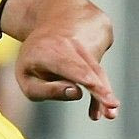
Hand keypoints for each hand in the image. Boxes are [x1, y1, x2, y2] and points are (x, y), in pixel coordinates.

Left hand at [2, 0, 119, 119]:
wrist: (52, 25)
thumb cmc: (34, 60)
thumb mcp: (26, 78)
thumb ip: (45, 90)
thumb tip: (75, 93)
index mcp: (47, 50)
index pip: (66, 64)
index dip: (81, 74)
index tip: (91, 85)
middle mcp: (68, 45)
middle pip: (87, 69)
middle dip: (99, 87)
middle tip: (112, 104)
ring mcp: (84, 48)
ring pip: (97, 73)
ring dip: (105, 94)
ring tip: (111, 113)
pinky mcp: (95, 54)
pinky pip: (100, 75)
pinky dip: (104, 92)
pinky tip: (107, 112)